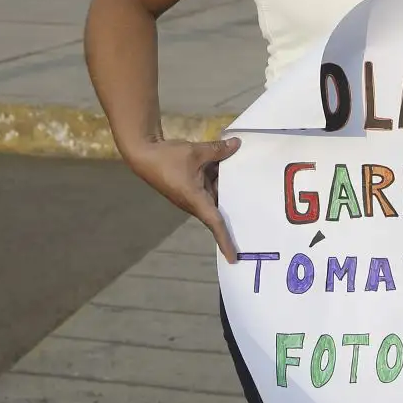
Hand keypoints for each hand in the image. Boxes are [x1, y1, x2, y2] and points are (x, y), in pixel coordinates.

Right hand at [123, 136, 241, 260]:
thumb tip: (236, 144)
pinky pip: (209, 185)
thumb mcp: (196, 151)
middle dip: (236, 211)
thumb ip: (218, 150)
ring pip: (215, 194)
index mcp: (196, 199)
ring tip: (253, 185)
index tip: (234, 258)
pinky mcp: (190, 185)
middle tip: (258, 217)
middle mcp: (195, 202)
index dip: (225, 240)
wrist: (144, 154)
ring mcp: (192, 194)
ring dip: (228, 188)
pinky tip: (233, 166)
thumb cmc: (168, 158)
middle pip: (219, 209)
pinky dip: (219, 178)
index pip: (215, 223)